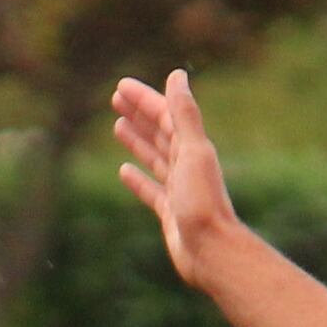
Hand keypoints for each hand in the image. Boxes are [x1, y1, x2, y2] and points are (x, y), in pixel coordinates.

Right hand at [111, 70, 239, 283]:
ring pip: (154, 157)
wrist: (211, 251)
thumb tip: (177, 75)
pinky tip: (123, 170)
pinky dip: (138, 179)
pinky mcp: (170, 212)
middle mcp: (186, 165)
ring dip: (138, 140)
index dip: (145, 99)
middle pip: (159, 132)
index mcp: (193, 148)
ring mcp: (179, 188)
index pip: (165, 116)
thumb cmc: (203, 201)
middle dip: (139, 113)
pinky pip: (151, 189)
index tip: (121, 87)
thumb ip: (185, 114)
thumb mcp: (193, 151)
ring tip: (118, 125)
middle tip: (116, 98)